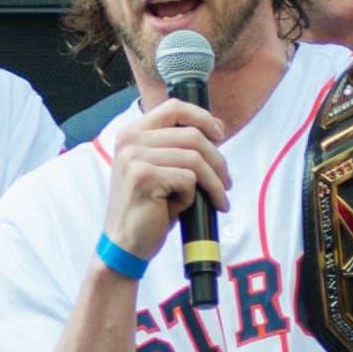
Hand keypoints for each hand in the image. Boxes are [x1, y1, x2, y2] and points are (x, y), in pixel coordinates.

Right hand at [101, 99, 230, 262]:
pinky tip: (183, 208)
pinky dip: (193, 196)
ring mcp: (134, 158)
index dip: (203, 118)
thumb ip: (177, 147)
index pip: (174, 108)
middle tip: (226, 182)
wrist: (126, 244)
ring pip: (194, 158)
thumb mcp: (160, 169)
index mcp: (132, 133)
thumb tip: (216, 131)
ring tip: (218, 198)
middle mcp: (130, 140)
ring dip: (213, 182)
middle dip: (218, 160)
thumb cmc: (149, 208)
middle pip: (192, 135)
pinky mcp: (144, 177)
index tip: (220, 135)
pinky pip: (187, 179)